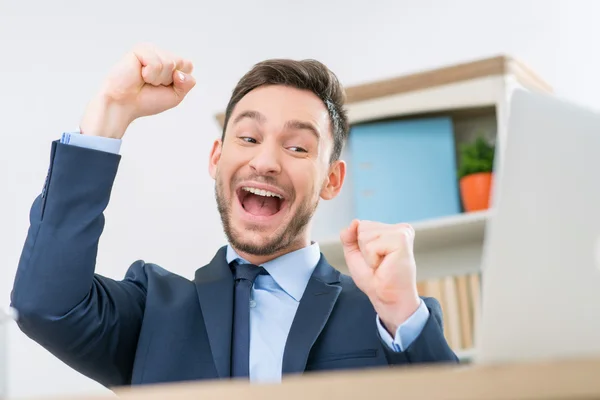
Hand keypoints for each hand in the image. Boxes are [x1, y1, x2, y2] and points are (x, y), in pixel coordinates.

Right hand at [80, 43, 195, 138]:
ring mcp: (151, 50)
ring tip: (144, 80)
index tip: (164, 87)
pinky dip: (150, 75)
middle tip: (152, 84)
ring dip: (158, 79)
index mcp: (170, 62)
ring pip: (170, 63)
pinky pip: (156, 63)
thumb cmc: (147, 100)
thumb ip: (187, 83)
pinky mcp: (140, 49)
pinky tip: (139, 75)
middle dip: (169, 80)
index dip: (180, 81)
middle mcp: (161, 53)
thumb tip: (180, 72)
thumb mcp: (175, 96)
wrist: (124, 105)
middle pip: (181, 63)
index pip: (188, 65)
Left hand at [340, 220, 420, 334]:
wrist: (386, 297)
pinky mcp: (402, 240)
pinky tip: (385, 265)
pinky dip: (372, 259)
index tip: (374, 259)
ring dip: (368, 255)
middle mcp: (399, 229)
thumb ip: (349, 236)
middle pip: (363, 227)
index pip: (361, 225)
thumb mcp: (355, 254)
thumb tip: (354, 222)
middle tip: (378, 263)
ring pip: (365, 235)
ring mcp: (402, 233)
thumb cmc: (374, 278)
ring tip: (382, 265)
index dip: (360, 246)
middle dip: (364, 249)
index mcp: (391, 230)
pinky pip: (371, 245)